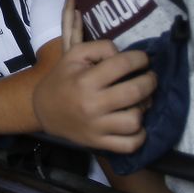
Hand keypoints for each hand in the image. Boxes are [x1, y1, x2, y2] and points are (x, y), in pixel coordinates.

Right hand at [34, 9, 155, 151]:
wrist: (43, 111)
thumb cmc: (63, 79)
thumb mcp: (75, 55)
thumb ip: (101, 48)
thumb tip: (124, 56)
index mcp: (85, 80)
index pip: (122, 64)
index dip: (140, 59)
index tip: (143, 60)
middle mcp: (92, 105)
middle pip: (135, 92)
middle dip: (150, 81)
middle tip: (149, 78)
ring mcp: (96, 127)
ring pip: (134, 121)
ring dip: (143, 109)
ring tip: (140, 101)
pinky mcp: (99, 143)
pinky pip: (129, 145)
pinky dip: (139, 136)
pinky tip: (137, 124)